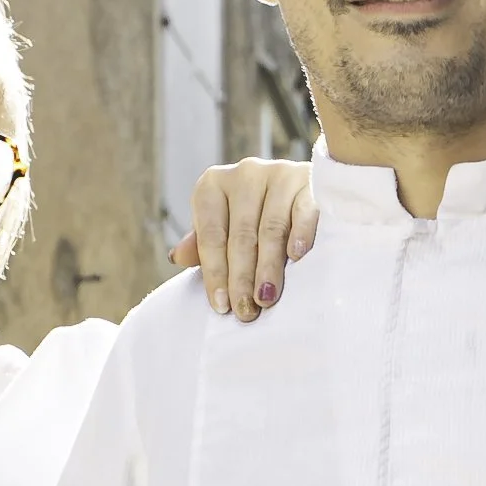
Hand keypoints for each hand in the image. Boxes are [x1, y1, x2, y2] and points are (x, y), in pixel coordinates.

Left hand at [173, 158, 316, 321]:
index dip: (215, 273)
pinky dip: (300, 234)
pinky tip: (296, 257)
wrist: (298, 189)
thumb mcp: (222, 226)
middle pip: (241, 236)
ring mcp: (278, 174)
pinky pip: (304, 211)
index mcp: (213, 185)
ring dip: (268, 267)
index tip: (221, 306)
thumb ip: (202, 244)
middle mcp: (244, 174)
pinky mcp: (308, 180)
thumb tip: (177, 257)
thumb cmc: (253, 216)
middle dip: (241, 278)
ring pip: (271, 229)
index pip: (211, 235)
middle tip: (245, 311)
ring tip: (266, 299)